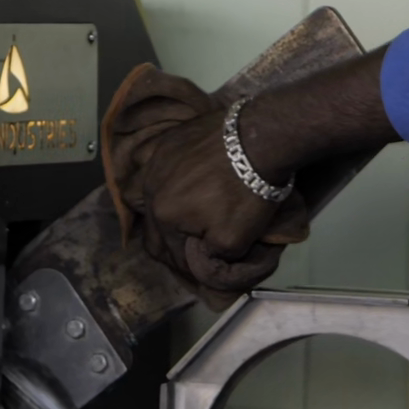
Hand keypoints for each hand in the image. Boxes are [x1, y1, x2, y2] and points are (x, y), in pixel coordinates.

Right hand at [132, 105, 298, 265]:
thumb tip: (198, 256)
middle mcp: (151, 188)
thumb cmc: (246, 193)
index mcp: (163, 215)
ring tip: (177, 215)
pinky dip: (164, 178)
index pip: (170, 252)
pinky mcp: (170, 139)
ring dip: (161, 210)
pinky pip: (156, 165)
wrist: (261, 138)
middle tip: (187, 249)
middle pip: (153, 227)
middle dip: (168, 244)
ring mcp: (157, 160)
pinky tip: (177, 181)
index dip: (185, 266)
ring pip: (147, 193)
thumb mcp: (233, 242)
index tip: (199, 269)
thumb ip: (209, 256)